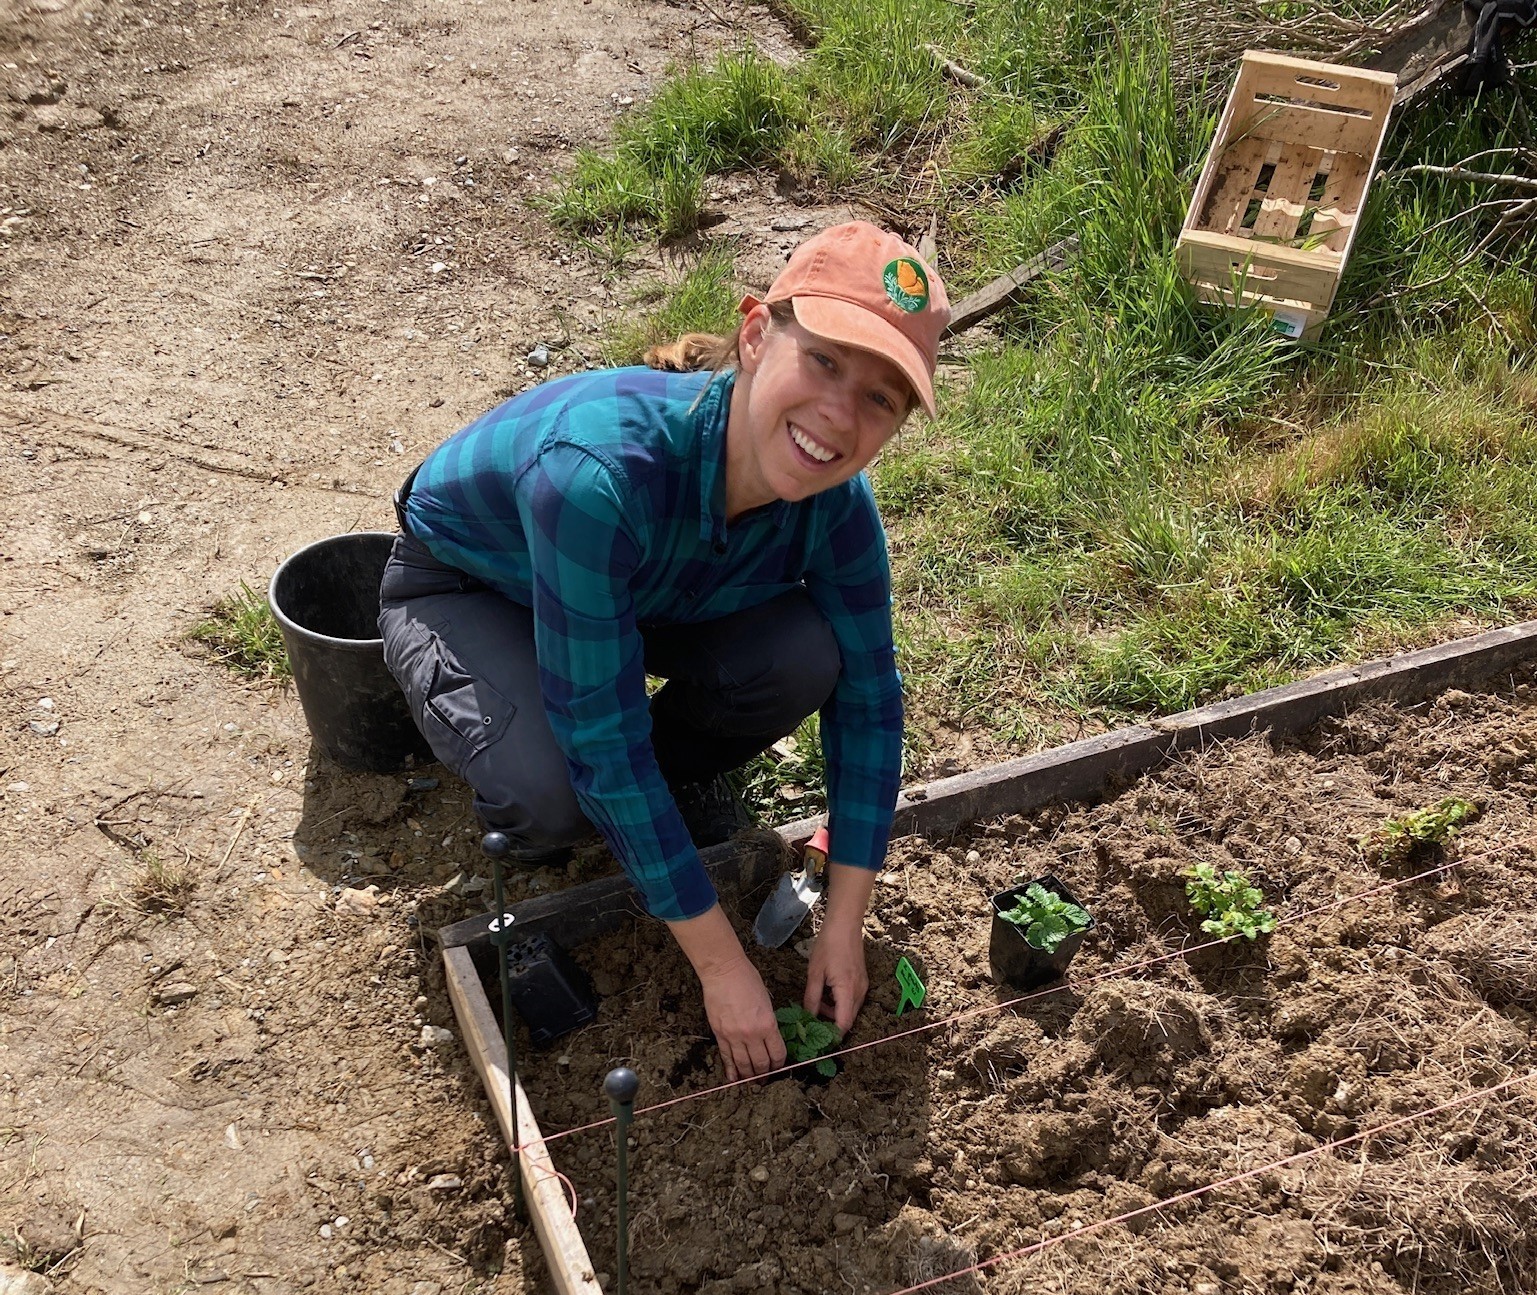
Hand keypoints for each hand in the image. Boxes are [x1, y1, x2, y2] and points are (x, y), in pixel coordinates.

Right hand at [699, 957, 785, 1081]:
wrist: (723, 972)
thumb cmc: (748, 980)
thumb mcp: (767, 1001)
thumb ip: (768, 1022)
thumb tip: (769, 1038)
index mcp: (768, 1024)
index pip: (777, 1053)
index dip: (779, 1064)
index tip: (778, 1067)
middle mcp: (752, 1034)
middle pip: (761, 1063)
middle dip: (765, 1074)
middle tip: (766, 1079)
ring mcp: (734, 1036)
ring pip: (743, 1064)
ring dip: (749, 1076)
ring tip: (752, 1082)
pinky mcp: (719, 1034)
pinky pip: (726, 1057)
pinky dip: (731, 1070)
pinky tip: (734, 1079)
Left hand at [803, 916, 867, 1034]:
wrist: (845, 924)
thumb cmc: (828, 945)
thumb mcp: (815, 973)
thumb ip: (812, 998)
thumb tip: (808, 1017)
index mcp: (847, 991)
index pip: (843, 1024)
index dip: (832, 1035)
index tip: (818, 1040)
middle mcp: (859, 991)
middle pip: (848, 1019)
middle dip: (831, 1025)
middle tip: (813, 1024)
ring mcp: (863, 986)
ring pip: (850, 1010)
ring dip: (835, 1013)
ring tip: (817, 1005)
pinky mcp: (862, 980)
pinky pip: (852, 999)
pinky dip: (840, 1003)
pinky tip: (827, 994)